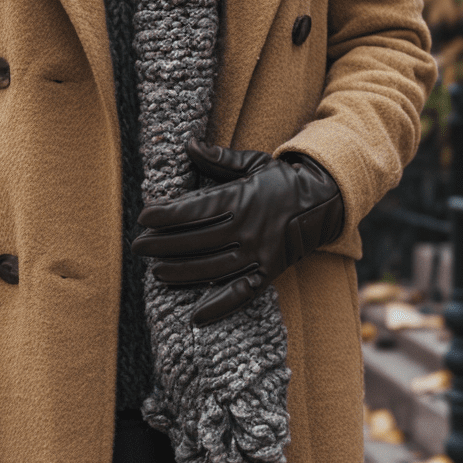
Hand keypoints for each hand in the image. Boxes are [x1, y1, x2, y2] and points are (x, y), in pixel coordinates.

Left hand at [131, 139, 344, 325]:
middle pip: (197, 241)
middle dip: (163, 245)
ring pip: (212, 269)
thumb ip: (219, 158)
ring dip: (181, 274)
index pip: (195, 210)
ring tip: (157, 273)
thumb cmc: (281, 181)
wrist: (324, 203)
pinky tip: (196, 317)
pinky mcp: (268, 273)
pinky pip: (241, 294)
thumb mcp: (253, 162)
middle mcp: (248, 229)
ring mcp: (259, 254)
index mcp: (241, 199)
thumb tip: (189, 144)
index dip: (166, 215)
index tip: (143, 218)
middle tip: (138, 247)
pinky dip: (219, 307)